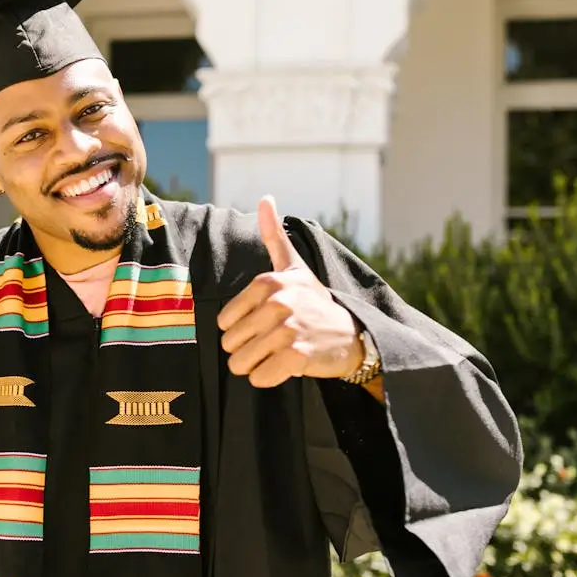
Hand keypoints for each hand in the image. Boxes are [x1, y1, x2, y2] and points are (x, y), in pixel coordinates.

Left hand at [216, 195, 363, 387]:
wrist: (352, 334)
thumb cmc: (314, 301)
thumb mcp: (294, 266)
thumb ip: (274, 236)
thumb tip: (266, 198)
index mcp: (268, 283)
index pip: (224, 322)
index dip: (239, 329)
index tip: (263, 324)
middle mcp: (277, 303)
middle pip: (230, 344)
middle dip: (246, 350)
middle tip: (271, 343)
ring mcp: (288, 330)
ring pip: (241, 363)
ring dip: (255, 366)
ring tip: (276, 355)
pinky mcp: (297, 356)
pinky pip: (260, 377)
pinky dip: (268, 378)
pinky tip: (284, 367)